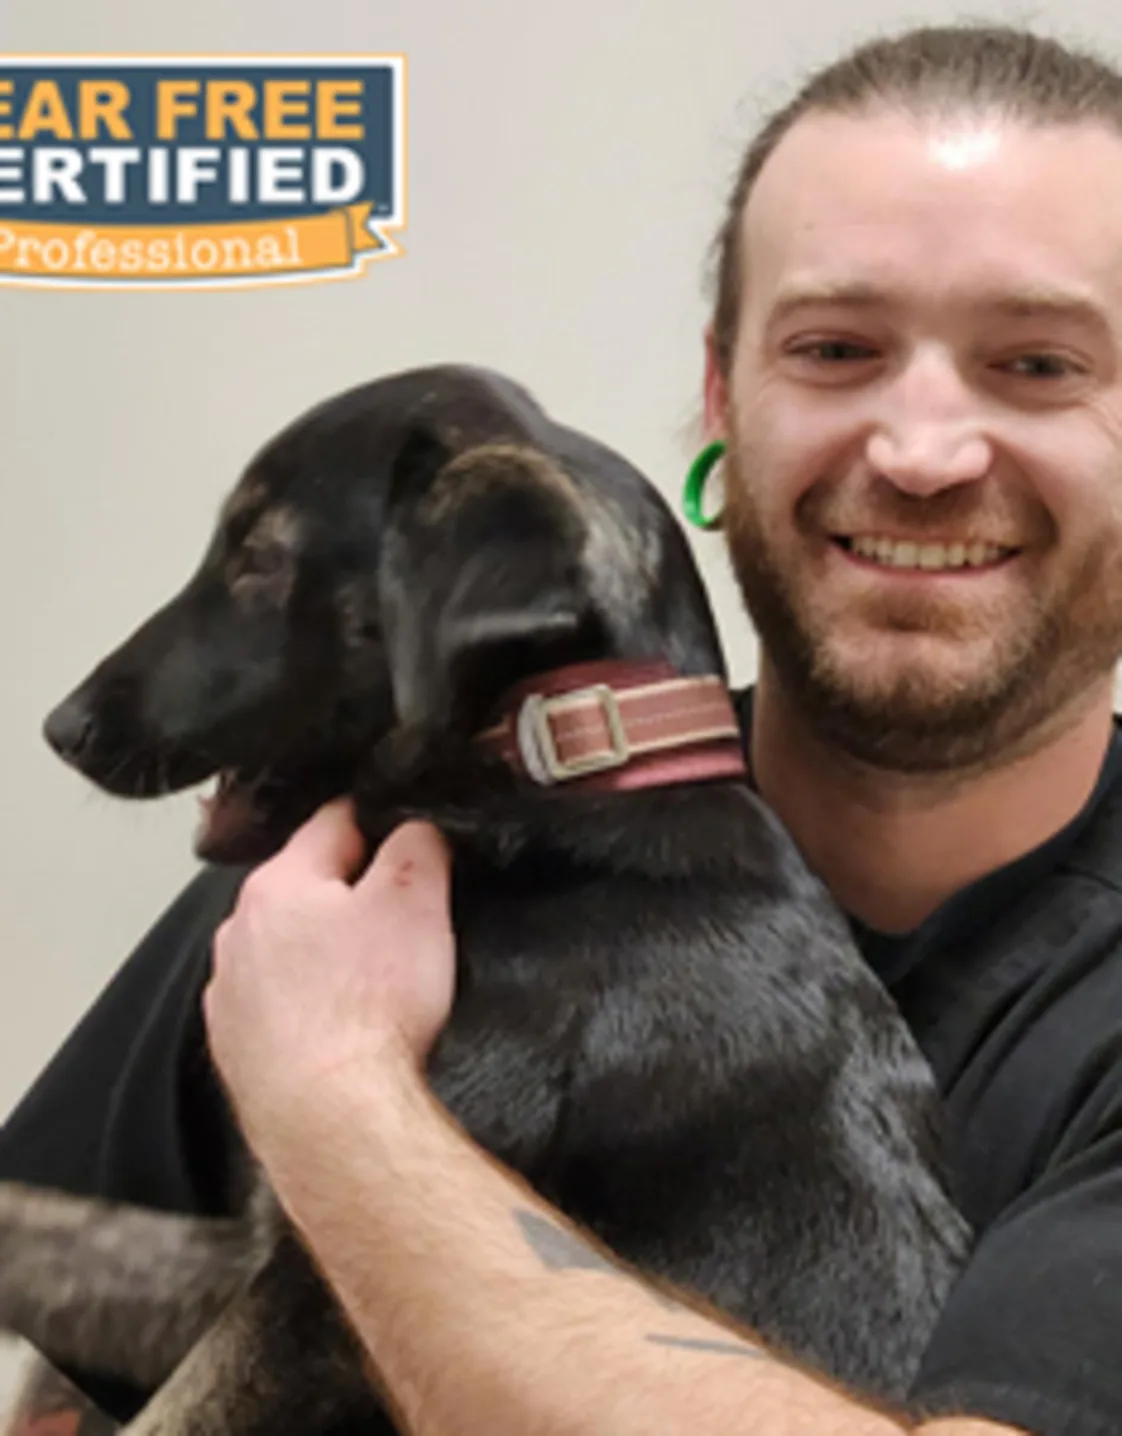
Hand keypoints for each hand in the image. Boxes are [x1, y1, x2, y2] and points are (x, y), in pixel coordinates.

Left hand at [203, 800, 455, 1163]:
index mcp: (278, 884)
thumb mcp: (415, 901)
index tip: (408, 841)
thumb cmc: (369, 1010)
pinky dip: (305, 1012)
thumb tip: (414, 828)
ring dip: (321, 956)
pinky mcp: (235, 1050)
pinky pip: (275, 1009)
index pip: (333, 823)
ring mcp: (229, 995)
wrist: (332, 1119)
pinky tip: (341, 1032)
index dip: (380, 825)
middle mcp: (238, 933)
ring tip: (371, 986)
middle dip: (349, 896)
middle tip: (400, 922)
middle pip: (304, 890)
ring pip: (285, 951)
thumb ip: (416, 845)